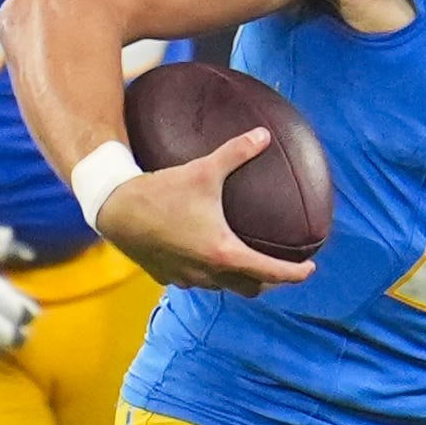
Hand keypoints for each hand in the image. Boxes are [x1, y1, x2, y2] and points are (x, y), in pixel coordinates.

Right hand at [95, 131, 318, 295]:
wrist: (115, 208)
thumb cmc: (162, 191)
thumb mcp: (203, 169)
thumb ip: (236, 153)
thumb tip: (263, 135)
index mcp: (224, 253)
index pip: (270, 272)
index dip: (294, 274)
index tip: (310, 269)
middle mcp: (207, 274)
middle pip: (249, 289)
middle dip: (267, 281)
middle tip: (277, 266)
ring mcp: (185, 279)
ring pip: (221, 288)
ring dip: (235, 278)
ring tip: (243, 261)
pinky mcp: (166, 277)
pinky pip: (194, 281)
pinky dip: (207, 274)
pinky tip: (204, 256)